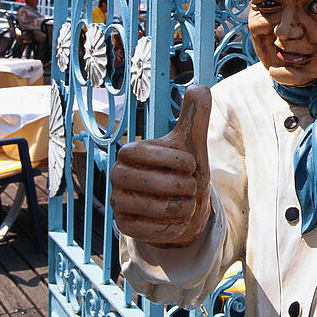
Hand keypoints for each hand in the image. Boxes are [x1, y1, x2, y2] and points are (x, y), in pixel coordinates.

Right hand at [110, 85, 212, 248]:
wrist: (185, 204)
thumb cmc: (184, 170)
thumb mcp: (192, 142)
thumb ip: (195, 115)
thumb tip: (199, 87)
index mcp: (129, 152)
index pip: (140, 152)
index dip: (171, 160)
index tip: (192, 165)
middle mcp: (117, 176)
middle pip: (142, 182)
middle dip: (177, 187)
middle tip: (191, 187)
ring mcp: (118, 201)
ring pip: (146, 207)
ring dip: (177, 208)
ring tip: (188, 203)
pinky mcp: (123, 226)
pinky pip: (143, 230)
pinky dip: (167, 227)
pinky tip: (179, 220)